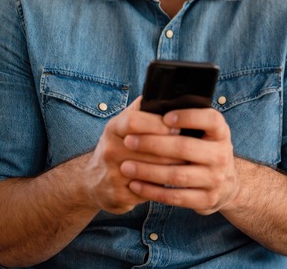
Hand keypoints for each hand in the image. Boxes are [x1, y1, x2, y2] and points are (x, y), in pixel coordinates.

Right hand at [85, 96, 183, 213]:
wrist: (94, 181)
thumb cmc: (119, 146)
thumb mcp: (124, 124)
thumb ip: (143, 109)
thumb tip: (168, 92)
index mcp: (113, 128)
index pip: (133, 121)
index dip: (157, 123)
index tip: (176, 127)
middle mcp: (110, 149)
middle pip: (148, 147)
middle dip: (173, 148)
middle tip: (193, 148)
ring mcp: (112, 173)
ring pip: (151, 170)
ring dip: (174, 167)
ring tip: (191, 164)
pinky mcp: (118, 194)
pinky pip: (148, 190)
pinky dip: (164, 187)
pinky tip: (177, 183)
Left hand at [118, 106, 238, 215]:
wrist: (226, 185)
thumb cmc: (205, 151)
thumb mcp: (206, 134)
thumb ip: (187, 121)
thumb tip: (154, 104)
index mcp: (221, 133)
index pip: (210, 120)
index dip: (188, 117)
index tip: (165, 117)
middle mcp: (221, 155)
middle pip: (185, 148)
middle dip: (153, 144)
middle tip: (128, 141)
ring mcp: (215, 179)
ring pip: (177, 175)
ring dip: (148, 171)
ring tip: (126, 166)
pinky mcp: (207, 199)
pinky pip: (176, 197)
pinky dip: (153, 191)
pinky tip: (136, 185)